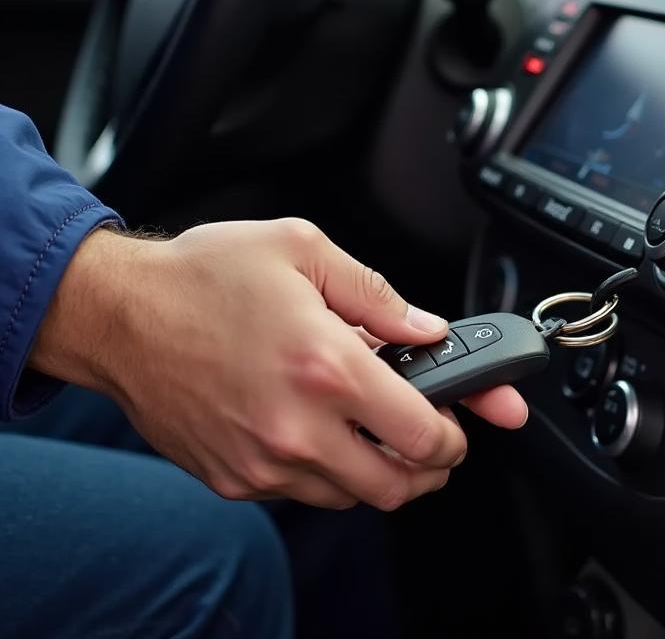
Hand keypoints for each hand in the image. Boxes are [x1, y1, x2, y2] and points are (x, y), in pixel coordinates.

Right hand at [31, 219, 527, 509]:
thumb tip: (427, 329)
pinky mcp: (232, 478)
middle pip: (398, 485)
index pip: (422, 432)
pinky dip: (329, 472)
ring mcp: (262, 461)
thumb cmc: (204, 275)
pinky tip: (325, 429)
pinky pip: (302, 493)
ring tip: (381, 428)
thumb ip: (378, 295)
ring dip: (382, 470)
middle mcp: (296, 427)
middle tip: (436, 436)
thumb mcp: (303, 249)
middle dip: (433, 465)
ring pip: (352, 496)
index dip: (458, 430)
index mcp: (326, 366)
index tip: (465, 419)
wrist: (119, 314)